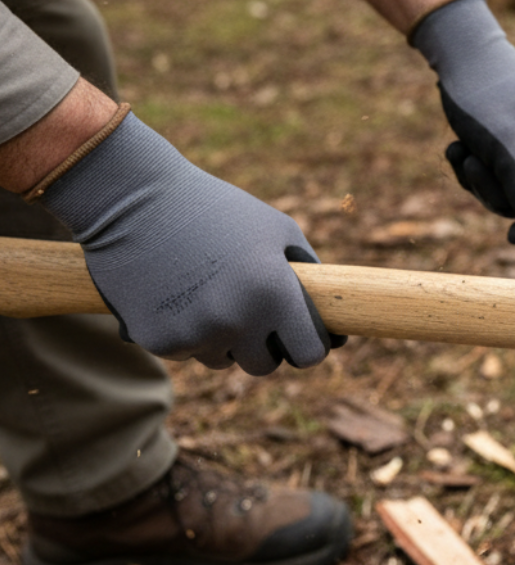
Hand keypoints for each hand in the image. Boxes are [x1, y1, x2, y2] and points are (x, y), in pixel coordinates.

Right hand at [41, 112, 343, 374]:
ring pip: (224, 359)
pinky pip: (188, 351)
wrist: (133, 198)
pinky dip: (187, 332)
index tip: (300, 335)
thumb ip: (309, 275)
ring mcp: (195, 334)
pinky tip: (177, 294)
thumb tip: (332, 319)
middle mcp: (236, 320)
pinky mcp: (158, 341)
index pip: (309, 354)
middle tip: (249, 309)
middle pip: (265, 365)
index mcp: (273, 293)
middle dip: (264, 344)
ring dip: (223, 337)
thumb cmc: (217, 210)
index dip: (308, 345)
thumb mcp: (277, 230)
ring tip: (206, 290)